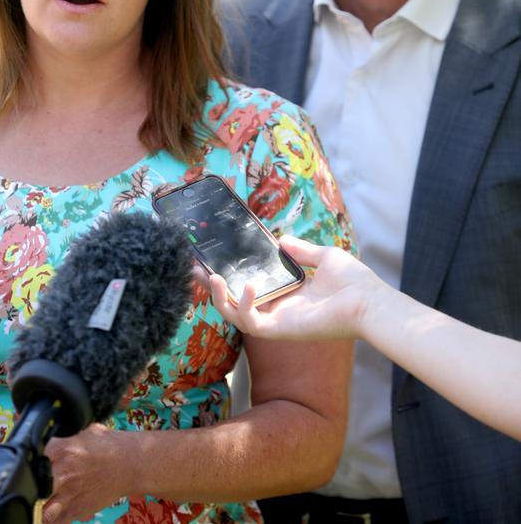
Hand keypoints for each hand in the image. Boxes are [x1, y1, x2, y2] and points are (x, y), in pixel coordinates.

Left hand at [43, 423, 131, 522]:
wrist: (133, 464)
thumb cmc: (113, 445)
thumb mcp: (89, 432)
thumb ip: (70, 439)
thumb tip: (58, 439)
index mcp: (65, 450)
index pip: (38, 453)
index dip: (38, 454)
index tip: (42, 456)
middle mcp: (64, 473)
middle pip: (37, 483)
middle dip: (40, 481)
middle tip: (44, 478)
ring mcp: (71, 495)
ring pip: (45, 509)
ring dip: (46, 504)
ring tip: (49, 499)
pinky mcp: (79, 510)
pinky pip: (59, 521)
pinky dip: (56, 518)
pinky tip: (59, 509)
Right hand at [210, 237, 383, 341]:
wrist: (369, 301)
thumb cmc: (353, 281)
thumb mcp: (323, 257)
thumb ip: (301, 251)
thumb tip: (281, 239)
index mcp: (288, 294)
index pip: (252, 288)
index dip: (231, 276)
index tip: (214, 260)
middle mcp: (279, 309)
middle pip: (236, 303)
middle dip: (214, 290)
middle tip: (198, 270)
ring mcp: (278, 321)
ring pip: (236, 316)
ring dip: (220, 298)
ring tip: (212, 277)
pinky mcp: (281, 330)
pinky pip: (251, 322)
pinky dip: (243, 305)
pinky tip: (245, 285)